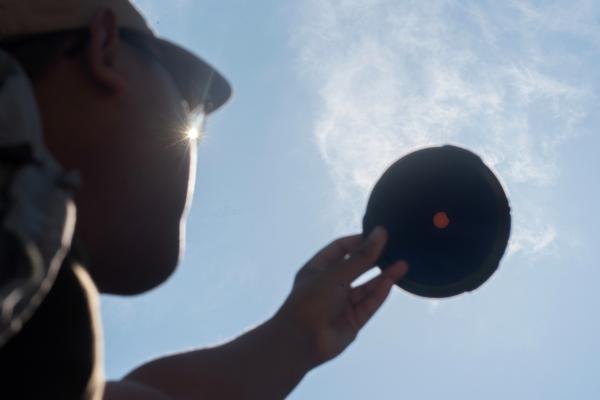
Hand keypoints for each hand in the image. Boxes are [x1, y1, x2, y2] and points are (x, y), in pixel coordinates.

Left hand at [273, 227, 408, 368]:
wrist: (302, 341)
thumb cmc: (312, 300)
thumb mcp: (336, 274)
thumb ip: (361, 257)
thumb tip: (380, 233)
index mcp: (318, 269)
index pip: (340, 248)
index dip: (358, 241)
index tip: (379, 234)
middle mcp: (330, 284)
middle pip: (356, 267)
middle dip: (374, 258)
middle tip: (396, 246)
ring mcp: (342, 303)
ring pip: (366, 286)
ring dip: (383, 276)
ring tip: (403, 263)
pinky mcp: (353, 320)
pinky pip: (369, 303)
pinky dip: (380, 292)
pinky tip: (392, 281)